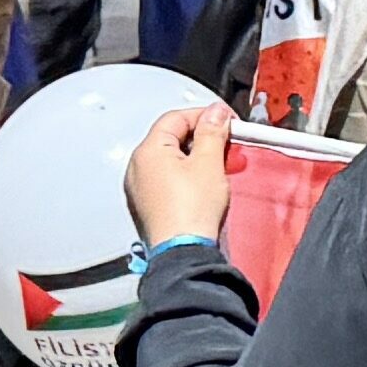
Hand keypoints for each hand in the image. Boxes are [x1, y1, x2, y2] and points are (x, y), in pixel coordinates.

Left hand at [127, 100, 232, 249]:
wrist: (184, 253)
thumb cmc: (191, 212)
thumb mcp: (209, 163)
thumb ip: (212, 131)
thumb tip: (214, 113)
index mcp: (148, 151)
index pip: (176, 118)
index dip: (205, 115)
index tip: (226, 122)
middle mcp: (138, 167)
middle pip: (172, 138)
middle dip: (203, 138)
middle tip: (227, 146)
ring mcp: (140, 189)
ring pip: (171, 160)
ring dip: (197, 158)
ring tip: (220, 168)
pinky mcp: (148, 206)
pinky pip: (167, 181)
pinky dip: (187, 177)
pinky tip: (205, 187)